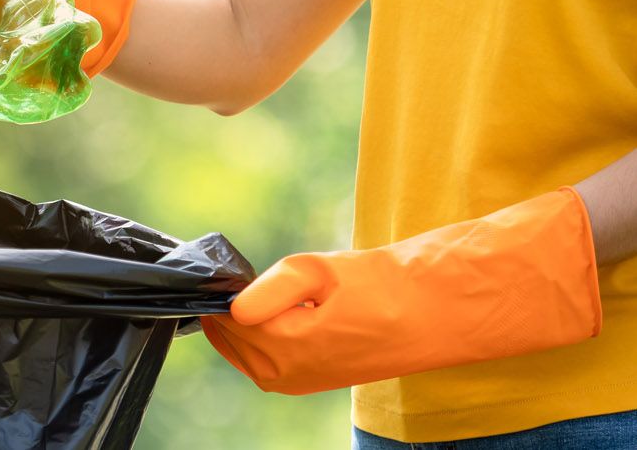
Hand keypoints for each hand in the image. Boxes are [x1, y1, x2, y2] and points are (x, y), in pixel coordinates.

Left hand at [202, 188, 601, 393]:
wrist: (427, 314)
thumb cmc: (377, 286)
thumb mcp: (317, 270)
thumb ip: (268, 289)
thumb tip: (234, 308)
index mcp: (283, 347)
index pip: (223, 316)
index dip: (223, 287)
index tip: (229, 266)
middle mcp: (283, 375)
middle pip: (227, 336)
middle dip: (228, 306)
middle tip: (246, 274)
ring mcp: (293, 383)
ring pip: (241, 350)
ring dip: (242, 322)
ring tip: (267, 291)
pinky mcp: (305, 382)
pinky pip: (260, 359)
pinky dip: (257, 336)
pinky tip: (277, 311)